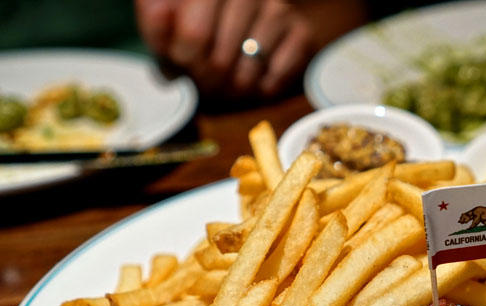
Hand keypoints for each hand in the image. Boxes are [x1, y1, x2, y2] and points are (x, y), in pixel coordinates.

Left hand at [134, 0, 366, 97]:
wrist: (258, 21)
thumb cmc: (204, 28)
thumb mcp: (169, 25)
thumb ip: (156, 22)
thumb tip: (158, 10)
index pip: (194, 34)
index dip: (184, 61)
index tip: (183, 65)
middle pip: (221, 60)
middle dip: (210, 82)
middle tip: (207, 83)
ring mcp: (278, 9)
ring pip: (249, 73)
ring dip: (236, 88)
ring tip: (229, 82)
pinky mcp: (302, 32)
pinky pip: (277, 77)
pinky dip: (263, 88)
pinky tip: (256, 76)